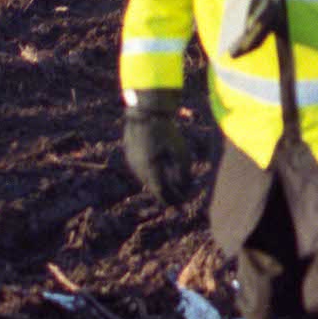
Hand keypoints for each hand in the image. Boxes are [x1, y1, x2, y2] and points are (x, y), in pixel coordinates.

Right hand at [122, 91, 195, 207]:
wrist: (146, 113)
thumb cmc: (166, 131)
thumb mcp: (180, 151)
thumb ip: (184, 171)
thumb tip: (187, 186)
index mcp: (150, 170)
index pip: (161, 193)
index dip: (172, 200)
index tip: (181, 205)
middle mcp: (138, 170)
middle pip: (154, 188)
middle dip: (168, 193)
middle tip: (179, 198)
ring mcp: (132, 163)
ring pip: (147, 180)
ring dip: (159, 184)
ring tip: (172, 187)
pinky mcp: (130, 156)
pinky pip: (142, 171)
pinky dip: (153, 175)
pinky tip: (161, 173)